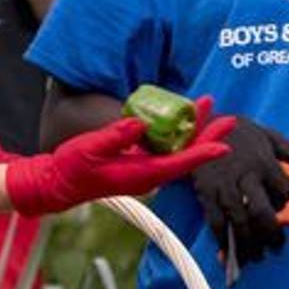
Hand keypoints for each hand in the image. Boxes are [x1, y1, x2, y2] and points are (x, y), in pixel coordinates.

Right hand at [6, 96, 233, 215]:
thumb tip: (139, 123)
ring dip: (194, 129)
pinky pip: (166, 148)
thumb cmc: (72, 168)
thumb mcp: (89, 149)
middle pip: (186, 156)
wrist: (58, 183)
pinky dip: (178, 133)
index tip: (224, 146)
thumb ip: (114, 136)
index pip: (179, 164)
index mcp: (140, 175)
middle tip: (230, 118)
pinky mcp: (139, 163)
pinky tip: (184, 117)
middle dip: (208, 136)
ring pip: (178, 150)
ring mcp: (145, 170)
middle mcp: (148, 174)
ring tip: (207, 106)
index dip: (202, 154)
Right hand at [191, 117, 288, 267]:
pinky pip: (215, 222)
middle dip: (271, 234)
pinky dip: (222, 241)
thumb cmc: (242, 133)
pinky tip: (230, 253)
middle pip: (260, 211)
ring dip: (249, 244)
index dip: (287, 209)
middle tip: (277, 248)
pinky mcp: (205, 193)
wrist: (202, 126)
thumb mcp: (272, 137)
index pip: (282, 192)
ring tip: (256, 257)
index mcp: (264, 161)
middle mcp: (245, 175)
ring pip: (238, 221)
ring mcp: (224, 185)